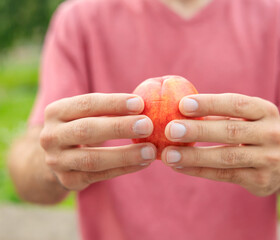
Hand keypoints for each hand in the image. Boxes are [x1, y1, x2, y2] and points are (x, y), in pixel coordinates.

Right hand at [40, 93, 155, 190]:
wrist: (59, 156)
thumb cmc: (83, 125)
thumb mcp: (87, 113)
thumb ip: (110, 109)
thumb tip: (145, 105)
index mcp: (55, 111)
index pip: (86, 104)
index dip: (113, 103)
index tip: (140, 103)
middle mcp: (51, 136)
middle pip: (86, 130)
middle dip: (119, 128)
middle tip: (147, 125)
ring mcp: (57, 161)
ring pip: (92, 159)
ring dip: (125, 155)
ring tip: (150, 151)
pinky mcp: (69, 180)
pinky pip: (99, 176)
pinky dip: (124, 169)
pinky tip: (143, 163)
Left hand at [161, 93, 279, 195]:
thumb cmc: (256, 132)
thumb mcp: (248, 117)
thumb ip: (220, 113)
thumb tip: (178, 109)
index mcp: (267, 111)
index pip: (236, 104)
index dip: (209, 104)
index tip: (182, 104)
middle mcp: (272, 134)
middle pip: (230, 131)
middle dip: (198, 130)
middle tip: (171, 129)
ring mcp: (269, 159)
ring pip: (226, 157)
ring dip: (194, 156)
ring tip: (168, 154)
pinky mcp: (261, 180)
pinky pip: (224, 175)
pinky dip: (199, 171)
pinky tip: (180, 167)